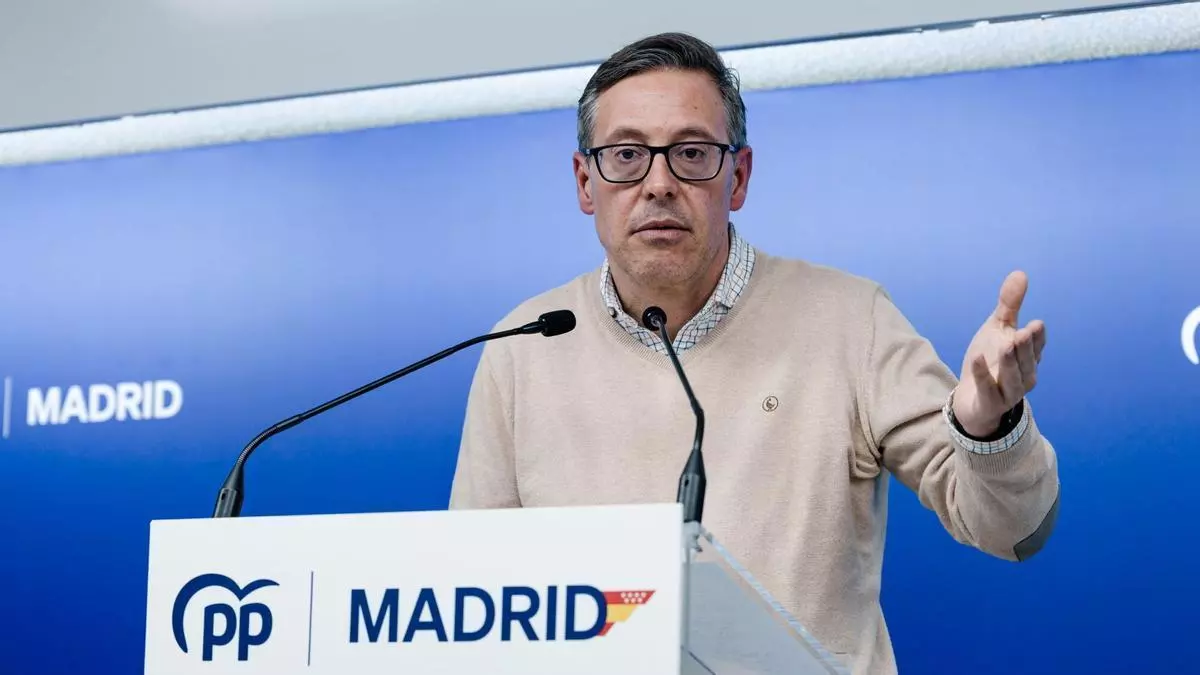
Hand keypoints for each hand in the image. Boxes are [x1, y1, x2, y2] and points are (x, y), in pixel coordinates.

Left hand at [953, 270, 1046, 436]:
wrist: (971, 398)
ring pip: (1013, 378)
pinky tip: (976, 358)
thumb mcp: (997, 329)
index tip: (1036, 325)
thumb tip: (1020, 273)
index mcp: (1028, 358)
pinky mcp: (990, 403)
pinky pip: (988, 389)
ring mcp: (1009, 392)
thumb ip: (1009, 305)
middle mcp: (1024, 376)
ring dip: (1010, 361)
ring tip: (1007, 344)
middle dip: (1026, 347)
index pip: (1036, 347)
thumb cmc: (989, 361)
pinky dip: (983, 375)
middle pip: (1027, 362)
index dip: (1037, 338)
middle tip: (1024, 332)